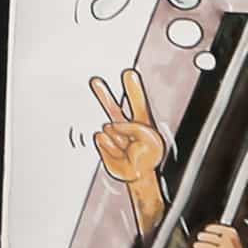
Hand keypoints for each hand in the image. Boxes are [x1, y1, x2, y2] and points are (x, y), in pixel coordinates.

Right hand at [85, 70, 165, 185]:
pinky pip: (102, 138)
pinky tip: (117, 152)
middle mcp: (125, 125)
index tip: (129, 73)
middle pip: (113, 106)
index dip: (133, 88)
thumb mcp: (152, 141)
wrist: (138, 175)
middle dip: (103, 94)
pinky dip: (110, 146)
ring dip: (118, 139)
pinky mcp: (103, 143)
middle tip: (96, 81)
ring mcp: (113, 134)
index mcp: (141, 121)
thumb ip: (135, 128)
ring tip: (126, 148)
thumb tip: (114, 125)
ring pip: (110, 127)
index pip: (137, 101)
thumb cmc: (148, 158)